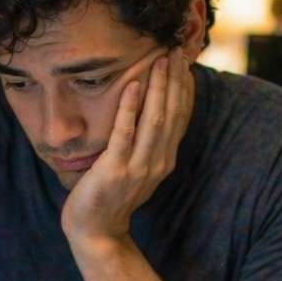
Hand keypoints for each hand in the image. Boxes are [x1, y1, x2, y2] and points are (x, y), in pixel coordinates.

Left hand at [60, 47, 194, 248]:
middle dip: (175, 80)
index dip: (185, 87)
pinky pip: (125, 134)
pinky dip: (129, 108)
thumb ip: (146, 142)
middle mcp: (157, 162)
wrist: (96, 231)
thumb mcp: (137, 167)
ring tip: (160, 59)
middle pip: (172, 113)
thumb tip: (150, 110)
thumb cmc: (111, 195)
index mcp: (165, 159)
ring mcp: (137, 167)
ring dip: (158, 88)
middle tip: (176, 49)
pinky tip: (131, 85)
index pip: (181, 116)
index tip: (185, 59)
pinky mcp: (115, 170)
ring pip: (155, 120)